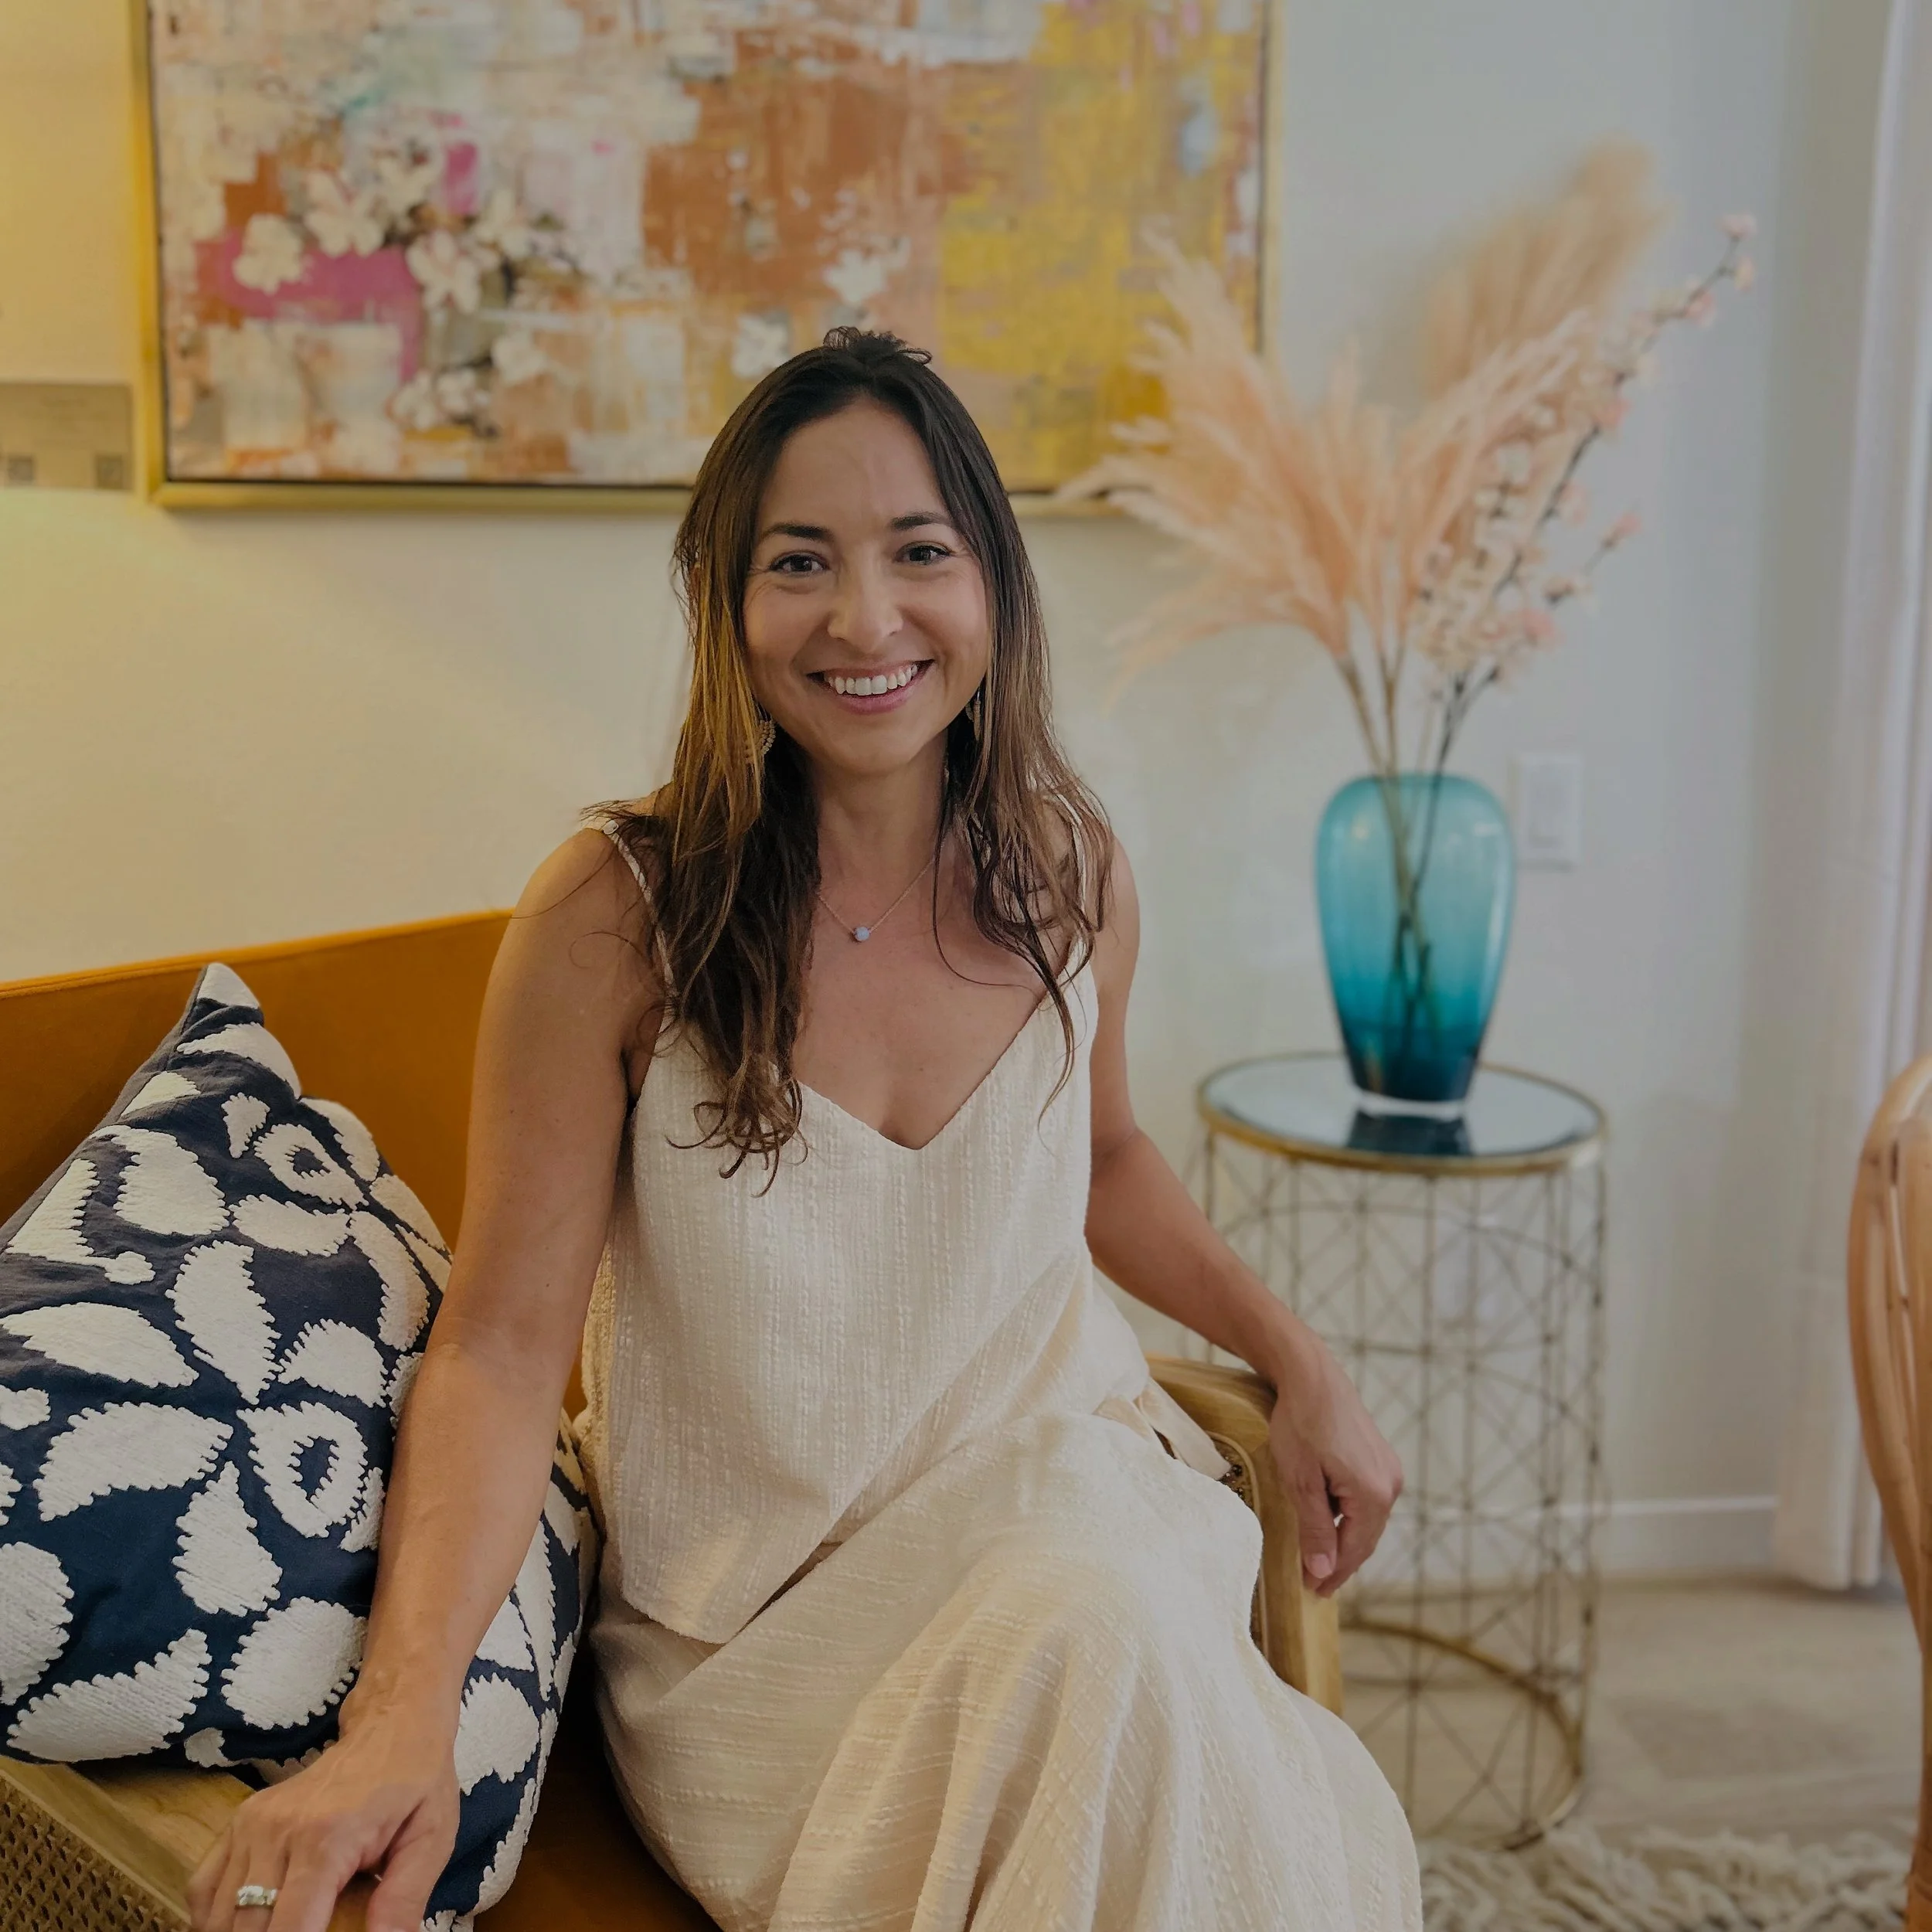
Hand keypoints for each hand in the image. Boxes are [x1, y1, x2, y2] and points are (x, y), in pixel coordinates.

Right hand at [186, 1710, 458, 1931]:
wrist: (391, 1721)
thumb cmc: (416, 1780)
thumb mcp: (430, 1837)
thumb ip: (403, 1899)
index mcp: (327, 1839)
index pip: (288, 1930)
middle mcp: (278, 1832)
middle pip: (247, 1929)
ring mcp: (252, 1823)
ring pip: (219, 1916)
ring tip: (284, 1928)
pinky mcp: (240, 1819)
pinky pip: (203, 1887)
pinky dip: (215, 1918)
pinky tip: (245, 1924)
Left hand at [1263, 1325, 1402, 1597]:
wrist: (1311, 1376)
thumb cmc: (1301, 1424)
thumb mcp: (1300, 1480)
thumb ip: (1315, 1528)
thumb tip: (1323, 1570)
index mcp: (1373, 1494)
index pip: (1355, 1549)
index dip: (1334, 1573)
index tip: (1313, 1591)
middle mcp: (1390, 1483)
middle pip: (1365, 1537)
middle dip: (1341, 1560)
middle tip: (1315, 1583)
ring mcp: (1388, 1469)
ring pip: (1366, 1519)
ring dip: (1343, 1537)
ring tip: (1317, 1555)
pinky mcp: (1380, 1458)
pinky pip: (1365, 1498)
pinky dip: (1347, 1514)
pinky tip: (1327, 1519)